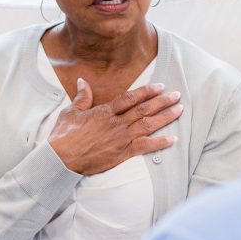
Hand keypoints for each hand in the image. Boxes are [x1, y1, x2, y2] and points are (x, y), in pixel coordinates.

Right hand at [49, 78, 181, 174]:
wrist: (61, 158)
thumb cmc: (63, 136)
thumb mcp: (70, 112)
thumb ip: (81, 97)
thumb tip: (83, 81)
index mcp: (104, 111)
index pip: (130, 98)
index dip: (146, 91)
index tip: (159, 86)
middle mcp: (116, 123)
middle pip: (144, 109)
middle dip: (162, 101)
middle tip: (177, 95)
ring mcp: (120, 139)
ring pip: (148, 125)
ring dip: (165, 117)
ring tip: (179, 110)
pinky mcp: (121, 154)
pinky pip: (145, 147)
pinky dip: (159, 143)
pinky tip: (172, 139)